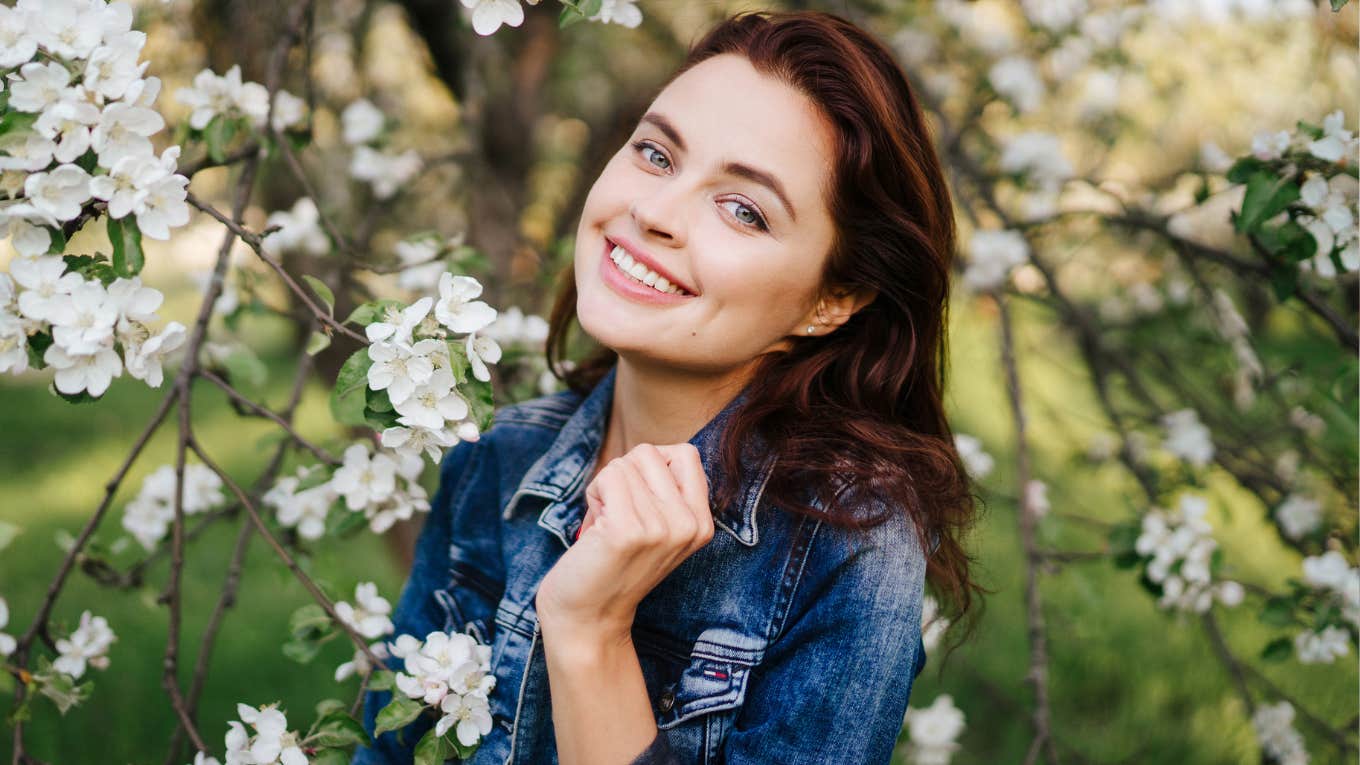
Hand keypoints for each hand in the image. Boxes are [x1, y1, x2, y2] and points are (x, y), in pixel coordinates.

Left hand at [535, 442, 713, 644]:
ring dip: (604, 489)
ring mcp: (662, 528)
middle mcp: (689, 525)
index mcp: (702, 523)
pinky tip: (595, 528)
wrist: (588, 617)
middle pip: (649, 453)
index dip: (651, 465)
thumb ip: (667, 491)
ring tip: (606, 526)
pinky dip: (594, 495)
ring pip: (624, 464)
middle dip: (623, 476)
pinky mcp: (629, 531)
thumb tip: (658, 451)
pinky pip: (608, 476)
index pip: (685, 453)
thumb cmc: (613, 562)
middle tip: (617, 516)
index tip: (639, 499)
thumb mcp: (658, 527)